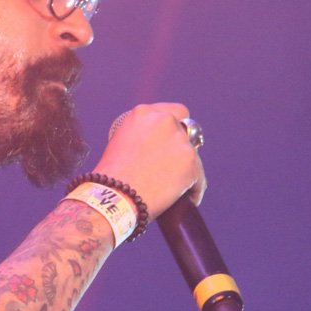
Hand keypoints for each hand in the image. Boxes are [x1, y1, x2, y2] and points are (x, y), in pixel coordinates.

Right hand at [91, 103, 205, 215]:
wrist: (114, 197)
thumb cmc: (111, 177)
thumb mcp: (121, 143)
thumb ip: (142, 136)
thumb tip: (158, 147)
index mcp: (144, 113)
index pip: (175, 111)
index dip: (176, 126)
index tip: (174, 139)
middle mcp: (164, 121)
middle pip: (188, 130)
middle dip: (183, 145)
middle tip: (175, 163)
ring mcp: (179, 141)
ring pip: (193, 156)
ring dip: (186, 169)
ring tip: (175, 188)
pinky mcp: (191, 162)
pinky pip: (198, 177)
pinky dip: (193, 188)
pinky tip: (187, 199)